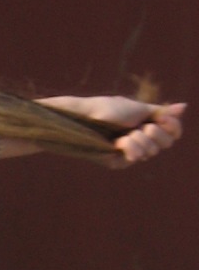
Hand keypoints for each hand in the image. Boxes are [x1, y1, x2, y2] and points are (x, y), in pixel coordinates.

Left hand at [40, 94, 185, 166]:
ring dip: (140, 139)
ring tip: (125, 134)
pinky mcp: (118, 162)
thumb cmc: (108, 109)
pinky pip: (136, 158)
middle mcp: (141, 140)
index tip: (164, 118)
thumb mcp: (139, 108)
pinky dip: (131, 148)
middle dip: (156, 133)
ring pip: (152, 151)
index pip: (172, 133)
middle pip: (166, 143)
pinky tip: (119, 143)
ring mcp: (130, 152)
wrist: (85, 117)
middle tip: (141, 126)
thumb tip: (184, 107)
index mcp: (147, 125)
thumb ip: (161, 112)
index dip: (173, 127)